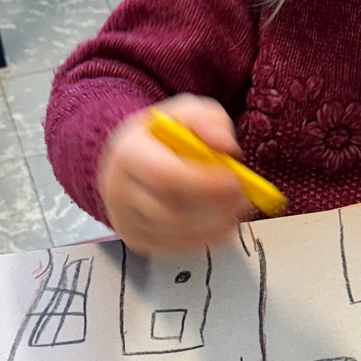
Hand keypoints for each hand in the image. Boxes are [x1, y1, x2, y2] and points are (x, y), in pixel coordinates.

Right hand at [97, 94, 254, 255]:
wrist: (131, 158)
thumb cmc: (164, 135)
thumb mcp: (186, 113)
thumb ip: (208, 122)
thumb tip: (226, 147)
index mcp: (127, 152)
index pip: (165, 177)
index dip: (205, 183)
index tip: (236, 179)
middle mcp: (118, 189)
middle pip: (171, 212)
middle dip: (215, 207)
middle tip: (242, 197)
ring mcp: (124, 219)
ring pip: (177, 234)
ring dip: (216, 225)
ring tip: (234, 207)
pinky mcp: (135, 239)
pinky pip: (176, 247)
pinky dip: (206, 238)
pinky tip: (220, 222)